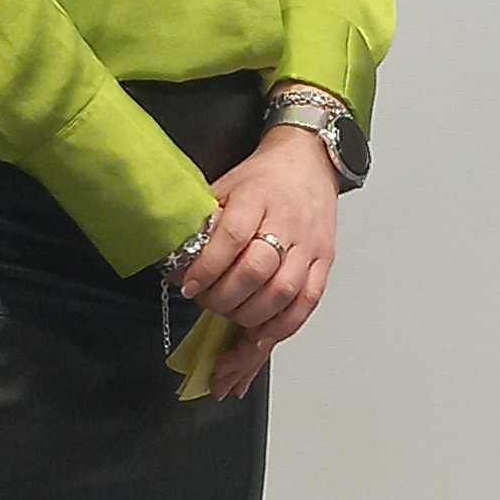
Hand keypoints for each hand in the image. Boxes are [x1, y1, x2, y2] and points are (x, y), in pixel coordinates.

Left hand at [180, 125, 338, 397]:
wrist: (308, 163)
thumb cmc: (262, 178)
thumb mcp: (224, 187)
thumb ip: (204, 222)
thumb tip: (176, 261)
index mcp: (257, 197)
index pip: (232, 237)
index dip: (207, 268)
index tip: (188, 286)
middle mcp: (288, 222)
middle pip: (258, 270)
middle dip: (225, 297)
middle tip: (206, 302)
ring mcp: (310, 245)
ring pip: (284, 292)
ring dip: (251, 316)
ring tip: (230, 318)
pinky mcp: (324, 263)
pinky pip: (307, 303)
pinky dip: (282, 326)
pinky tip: (261, 336)